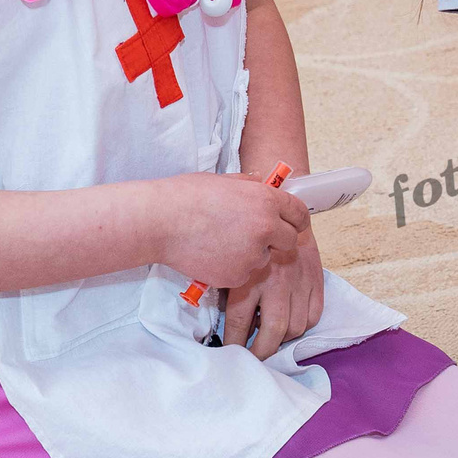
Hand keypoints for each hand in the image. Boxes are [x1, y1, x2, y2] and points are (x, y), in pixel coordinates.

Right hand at [158, 172, 310, 290]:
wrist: (158, 222)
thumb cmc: (185, 197)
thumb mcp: (223, 180)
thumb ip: (248, 185)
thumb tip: (260, 182)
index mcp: (266, 200)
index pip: (300, 213)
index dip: (295, 219)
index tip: (291, 224)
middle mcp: (266, 228)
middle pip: (290, 241)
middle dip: (277, 240)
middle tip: (254, 237)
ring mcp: (253, 255)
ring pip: (265, 259)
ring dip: (252, 254)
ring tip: (221, 242)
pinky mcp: (237, 276)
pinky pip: (244, 274)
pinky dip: (233, 268)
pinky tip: (212, 255)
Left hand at [227, 230, 326, 358]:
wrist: (280, 208)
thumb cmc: (247, 234)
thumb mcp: (228, 257)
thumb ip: (226, 284)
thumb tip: (217, 316)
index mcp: (249, 276)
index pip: (238, 322)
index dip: (233, 342)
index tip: (229, 351)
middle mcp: (276, 281)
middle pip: (272, 331)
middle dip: (261, 351)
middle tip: (253, 358)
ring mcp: (299, 281)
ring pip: (295, 327)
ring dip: (282, 339)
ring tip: (271, 339)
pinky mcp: (316, 278)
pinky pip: (314, 314)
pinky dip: (303, 324)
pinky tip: (291, 322)